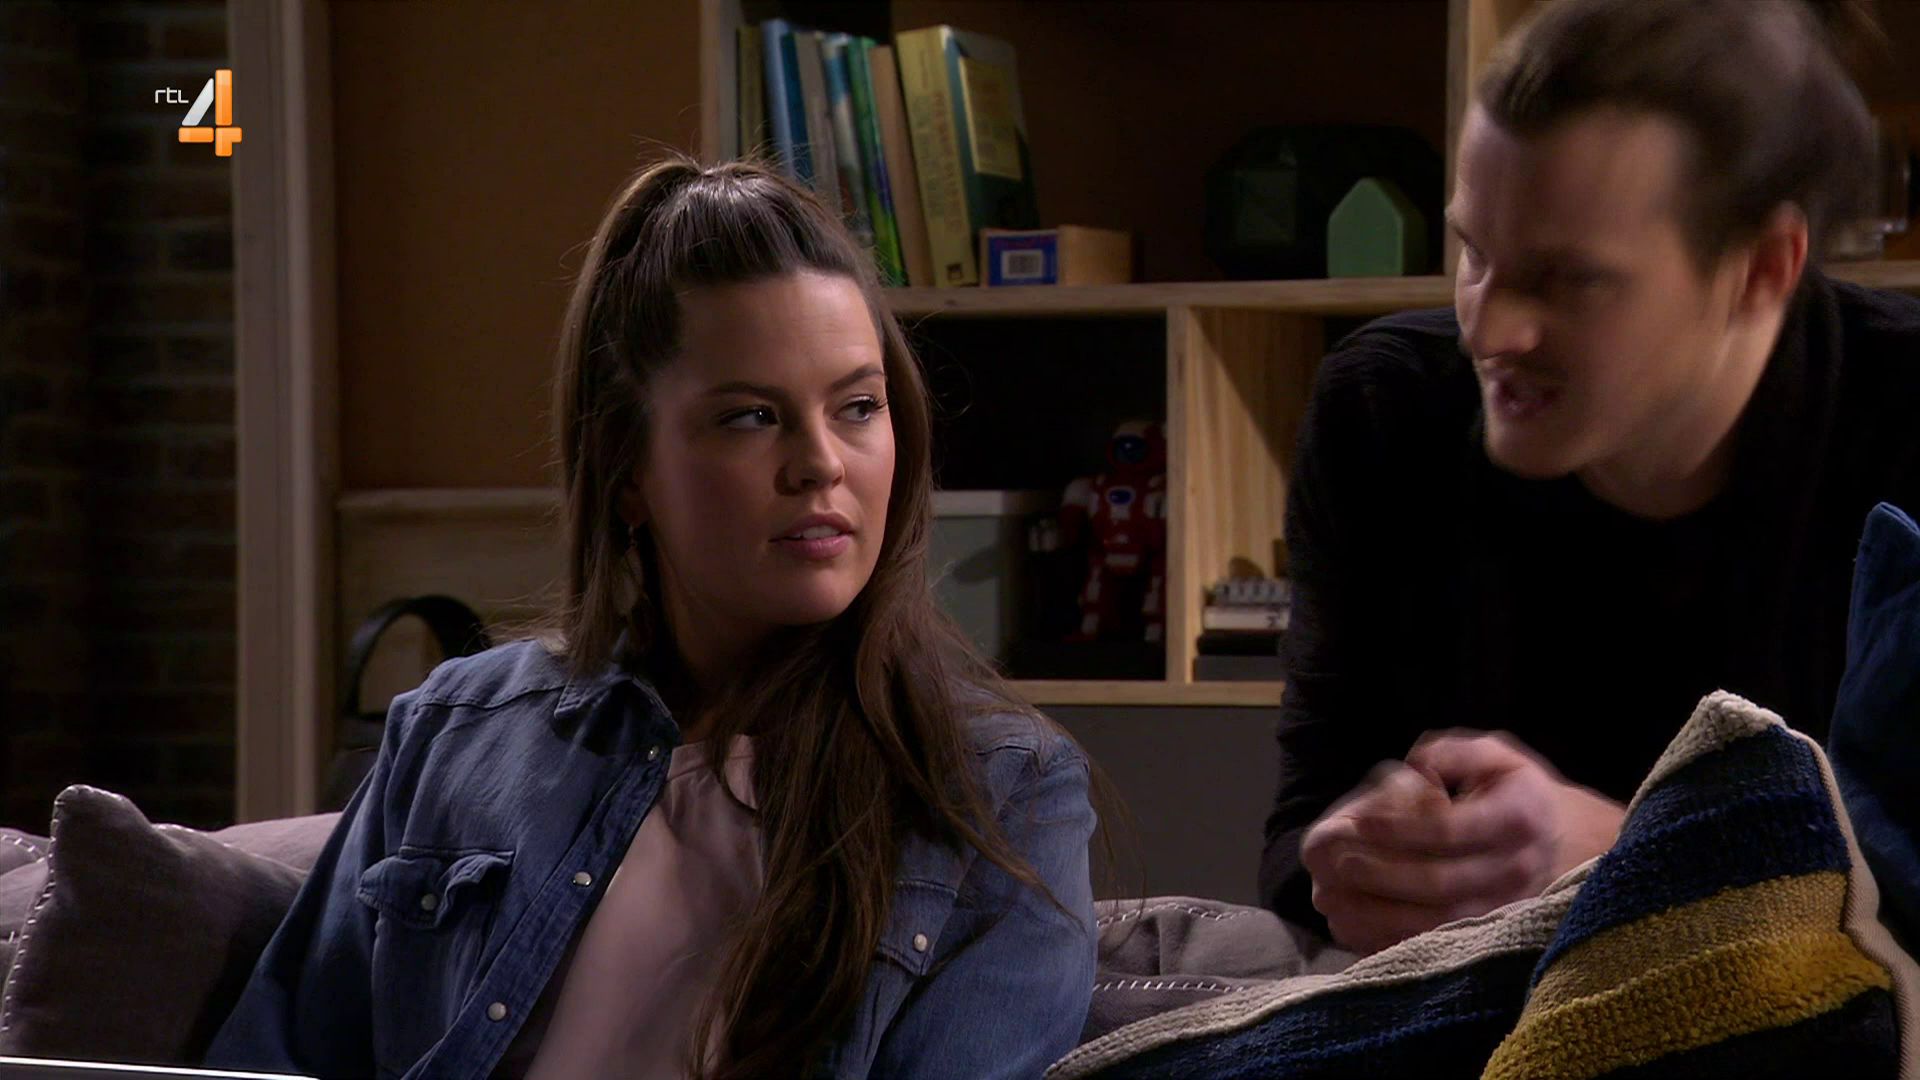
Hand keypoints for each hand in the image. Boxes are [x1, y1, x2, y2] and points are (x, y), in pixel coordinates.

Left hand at [1301, 731, 1623, 954]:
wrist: (1569, 843)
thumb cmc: (1519, 792)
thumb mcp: (1498, 757)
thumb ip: (1458, 752)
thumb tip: (1418, 762)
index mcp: (1517, 818)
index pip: (1451, 830)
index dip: (1401, 829)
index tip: (1359, 821)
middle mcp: (1516, 869)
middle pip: (1441, 883)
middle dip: (1383, 875)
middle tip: (1338, 864)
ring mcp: (1507, 907)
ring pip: (1439, 922)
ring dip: (1381, 914)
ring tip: (1335, 897)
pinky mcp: (1493, 933)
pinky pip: (1439, 944)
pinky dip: (1394, 939)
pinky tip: (1356, 924)